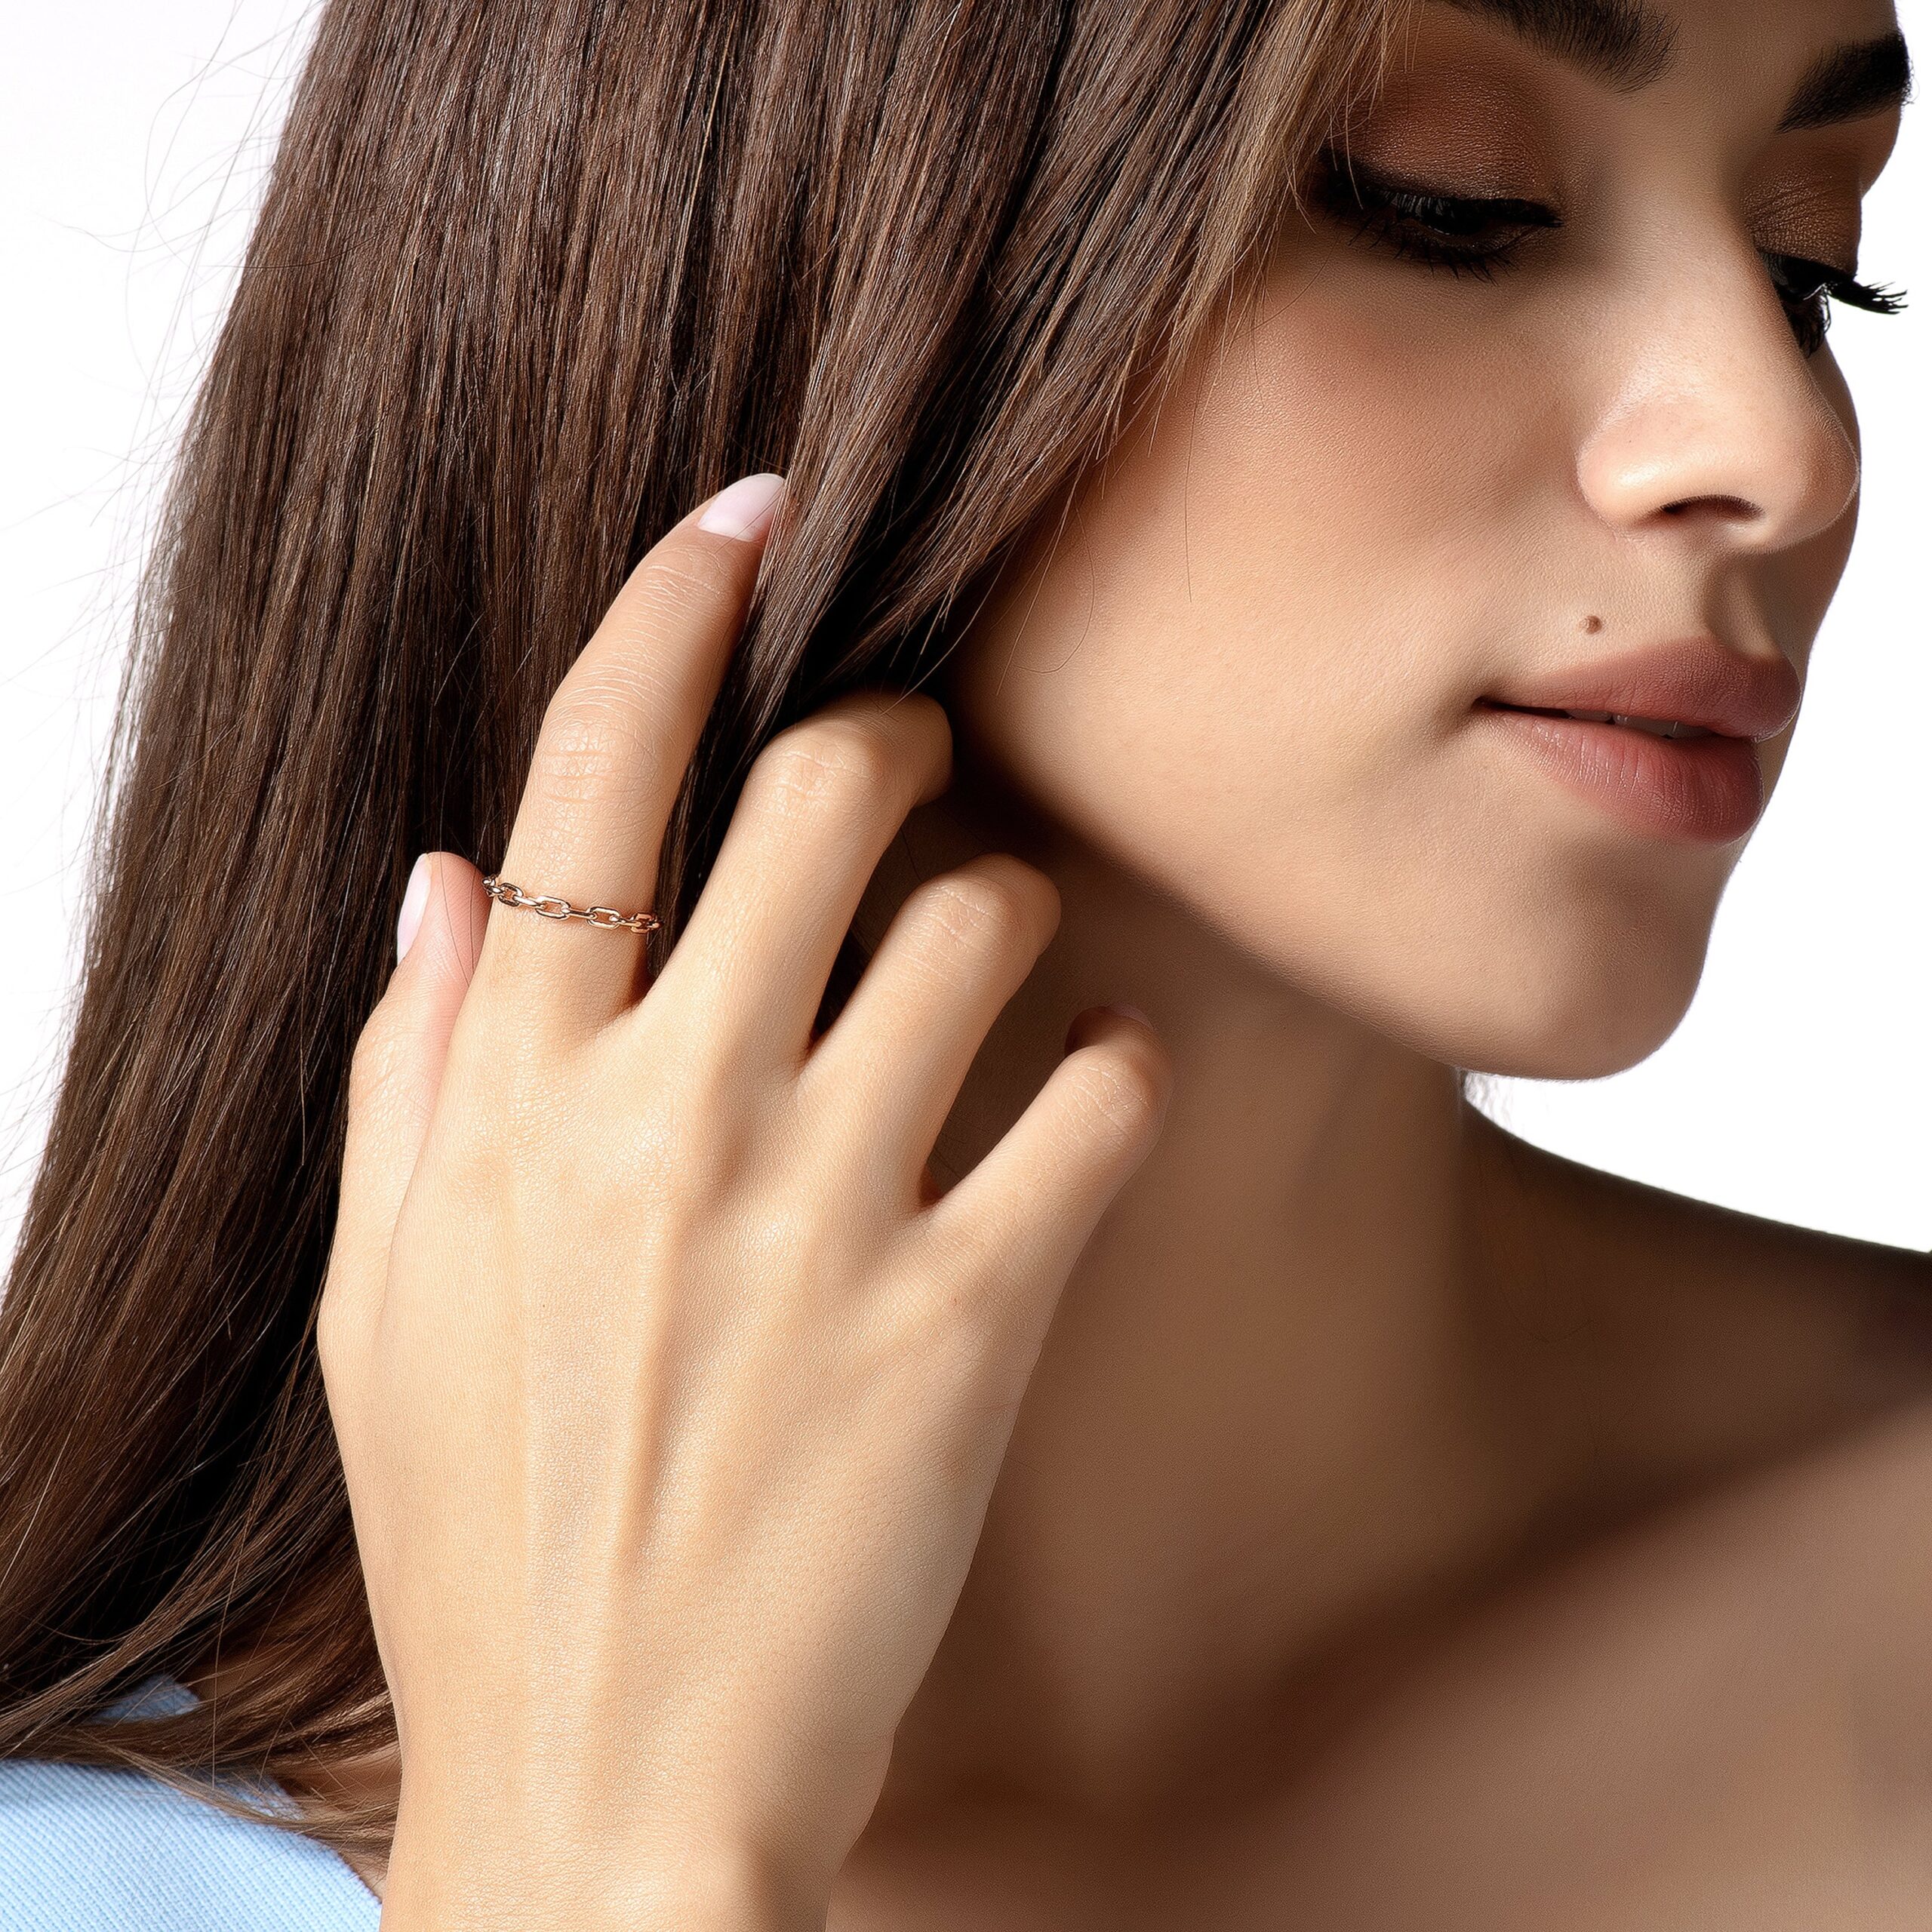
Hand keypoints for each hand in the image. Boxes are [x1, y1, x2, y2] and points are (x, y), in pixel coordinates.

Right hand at [318, 473, 1171, 1930]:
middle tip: (915, 769)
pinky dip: (1118, 1080)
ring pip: (988, 920)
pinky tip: (1091, 1112)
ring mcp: (825, 1213)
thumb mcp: (383, 1305)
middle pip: (832, 794)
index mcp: (511, 1100)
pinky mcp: (968, 1318)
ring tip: (1000, 969)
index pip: (595, 774)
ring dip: (1015, 913)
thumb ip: (406, 1076)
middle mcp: (669, 1121)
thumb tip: (450, 880)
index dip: (675, 608)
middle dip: (896, 741)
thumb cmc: (489, 1541)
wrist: (611, 1793)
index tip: (752, 517)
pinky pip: (1103, 1103)